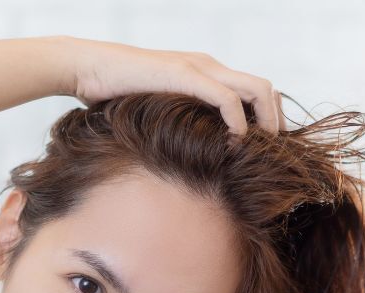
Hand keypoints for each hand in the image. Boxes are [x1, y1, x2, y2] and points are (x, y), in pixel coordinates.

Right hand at [64, 36, 284, 136]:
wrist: (88, 69)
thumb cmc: (114, 94)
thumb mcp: (155, 111)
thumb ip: (176, 122)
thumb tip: (186, 155)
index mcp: (205, 72)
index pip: (254, 90)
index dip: (266, 118)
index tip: (264, 149)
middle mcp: (209, 65)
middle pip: (265, 88)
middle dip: (276, 121)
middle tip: (273, 154)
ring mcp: (199, 67)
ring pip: (257, 89)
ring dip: (266, 121)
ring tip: (261, 150)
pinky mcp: (186, 76)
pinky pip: (227, 99)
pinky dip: (238, 122)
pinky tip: (235, 143)